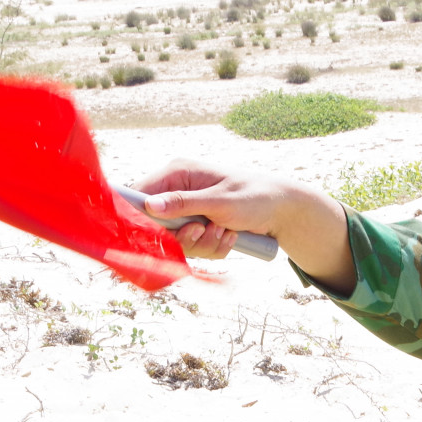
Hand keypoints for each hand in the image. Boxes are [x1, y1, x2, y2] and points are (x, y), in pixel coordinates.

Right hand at [135, 160, 353, 290]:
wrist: (282, 210)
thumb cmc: (254, 196)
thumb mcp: (219, 200)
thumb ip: (184, 203)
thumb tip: (150, 206)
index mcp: (178, 173)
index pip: (140, 193)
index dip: (140, 216)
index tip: (153, 233)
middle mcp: (178, 191)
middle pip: (156, 225)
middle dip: (184, 236)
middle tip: (206, 230)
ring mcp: (188, 210)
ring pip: (177, 241)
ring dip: (203, 244)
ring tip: (225, 230)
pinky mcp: (198, 226)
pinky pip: (193, 248)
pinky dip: (212, 248)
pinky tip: (229, 236)